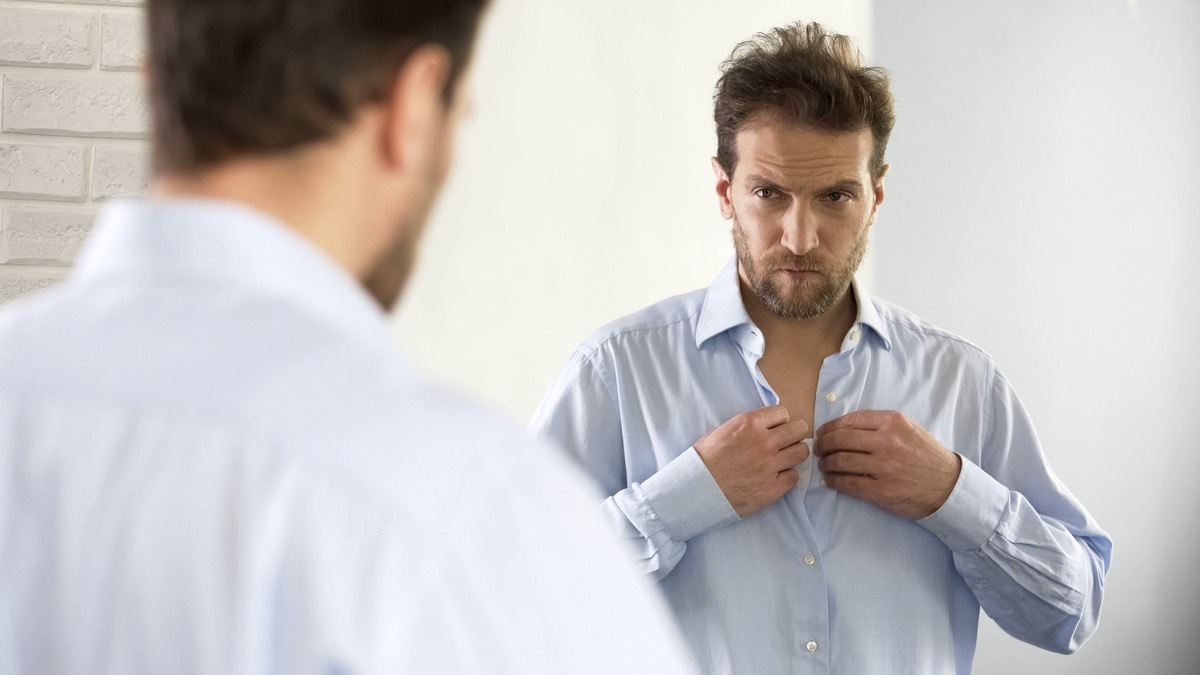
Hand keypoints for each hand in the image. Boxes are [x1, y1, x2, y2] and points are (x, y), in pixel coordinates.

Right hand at [693, 405, 809, 516]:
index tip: (776, 428)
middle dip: (795, 433)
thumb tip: (757, 426)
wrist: (698, 490)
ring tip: (784, 459)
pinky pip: (794, 476)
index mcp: (748, 424)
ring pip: (801, 452)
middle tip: (788, 441)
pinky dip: (787, 476)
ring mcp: (770, 465)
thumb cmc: (704, 461)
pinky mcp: (773, 487)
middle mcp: (763, 442)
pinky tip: (776, 477)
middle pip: (798, 429)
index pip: (782, 412)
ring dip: (794, 454)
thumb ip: (742, 427)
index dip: (780, 420)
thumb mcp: (718, 432)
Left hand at [814, 410, 961, 518]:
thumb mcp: (908, 428)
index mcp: (892, 422)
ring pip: (840, 461)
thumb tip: (843, 427)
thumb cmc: (926, 455)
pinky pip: (847, 484)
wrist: (947, 485)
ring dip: (826, 464)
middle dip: (822, 445)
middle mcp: (887, 442)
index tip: (822, 433)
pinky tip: (831, 480)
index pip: (849, 420)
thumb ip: (879, 424)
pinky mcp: (881, 490)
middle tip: (818, 450)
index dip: (829, 428)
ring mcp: (883, 467)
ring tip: (824, 465)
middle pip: (839, 440)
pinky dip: (834, 481)